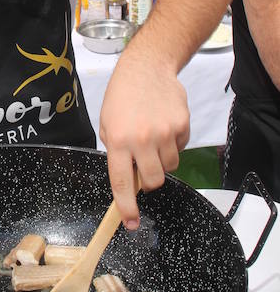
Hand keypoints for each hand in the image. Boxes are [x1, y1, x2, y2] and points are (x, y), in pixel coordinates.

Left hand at [99, 55, 189, 229]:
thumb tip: (129, 177)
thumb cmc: (121, 96)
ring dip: (161, 160)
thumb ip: (116, 151)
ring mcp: (165, 133)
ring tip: (152, 138)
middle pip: (153, 181)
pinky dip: (173, 144)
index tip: (131, 223)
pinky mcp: (182, 126)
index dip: (127, 206)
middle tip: (144, 165)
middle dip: (150, 181)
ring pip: (169, 167)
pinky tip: (163, 126)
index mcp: (118, 141)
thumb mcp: (107, 123)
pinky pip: (181, 149)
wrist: (146, 68)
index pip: (122, 182)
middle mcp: (142, 139)